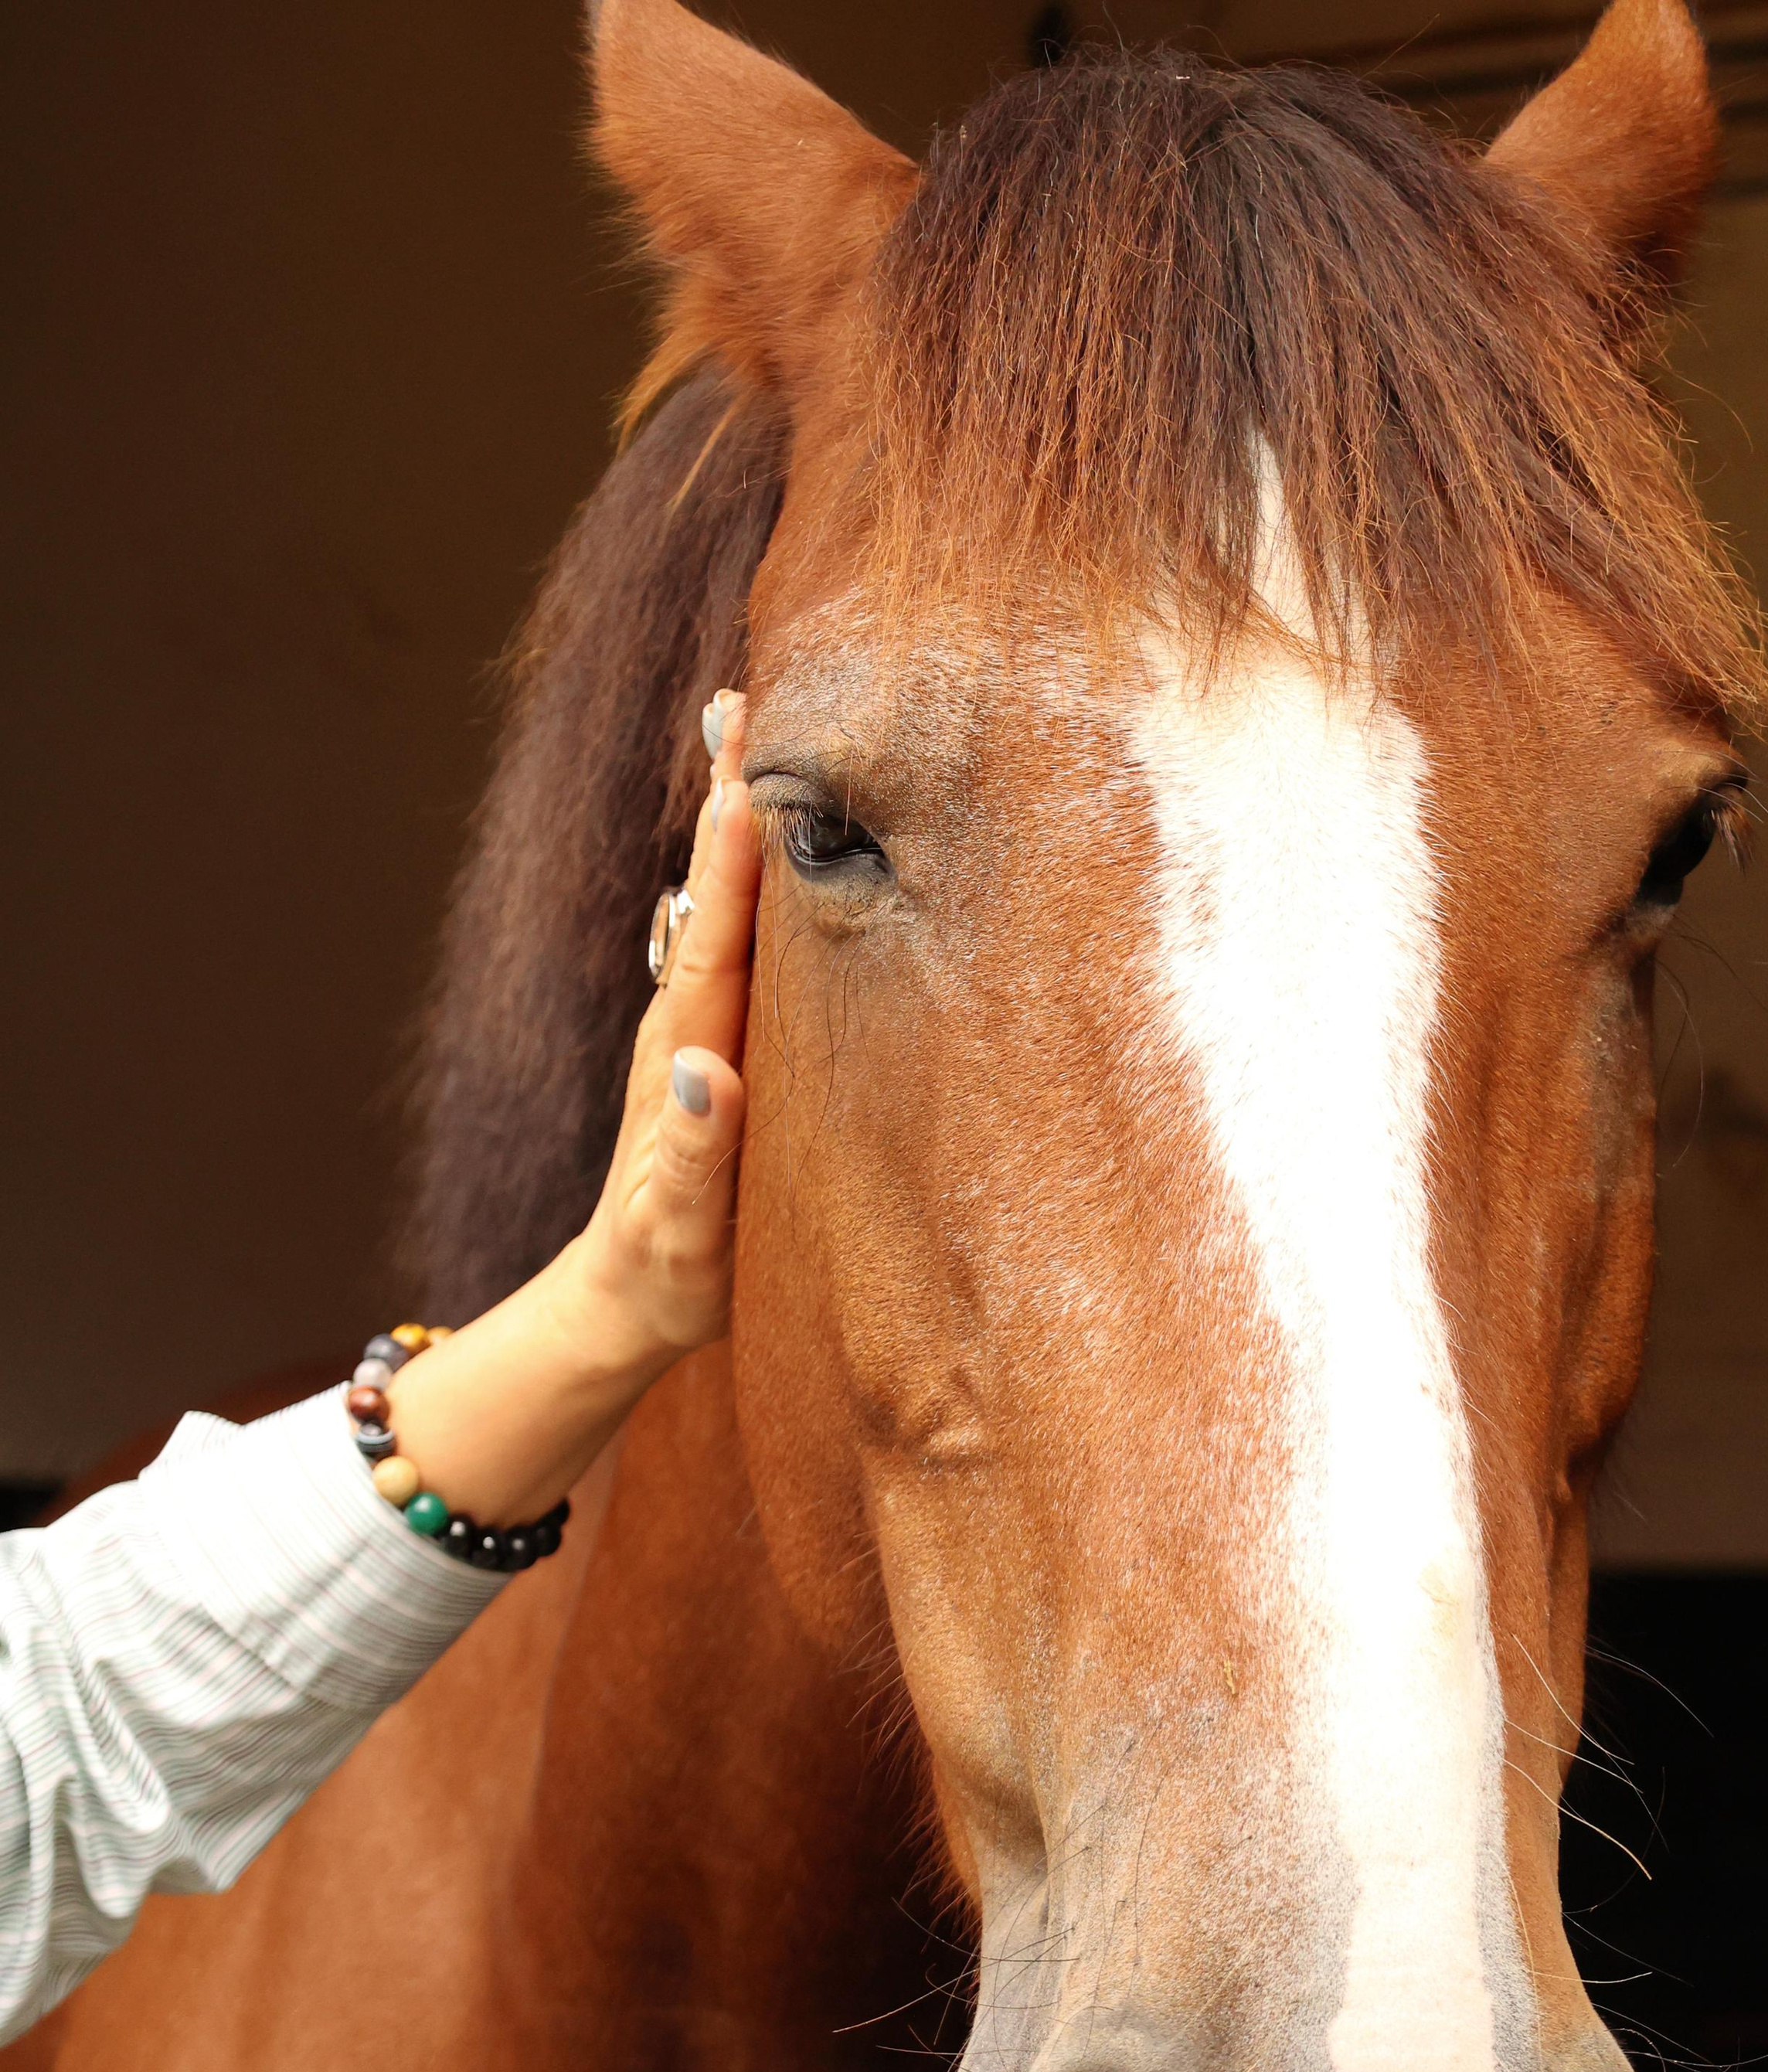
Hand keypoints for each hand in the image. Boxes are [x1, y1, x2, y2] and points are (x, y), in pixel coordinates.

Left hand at [382, 696, 756, 1528]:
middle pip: (714, 896)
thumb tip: (706, 1068)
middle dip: (728, 800)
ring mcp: (700, 1031)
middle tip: (740, 696)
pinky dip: (745, 886)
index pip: (717, 937)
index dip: (734, 856)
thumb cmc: (670, 1271)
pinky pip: (736, 947)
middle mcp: (690, 1025)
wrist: (628, 1300)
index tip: (749, 770)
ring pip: (721, 911)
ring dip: (733, 828)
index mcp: (691, 1053)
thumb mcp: (683, 1226)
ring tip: (748, 740)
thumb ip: (696, 1150)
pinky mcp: (715, 1047)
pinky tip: (761, 848)